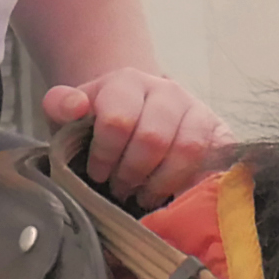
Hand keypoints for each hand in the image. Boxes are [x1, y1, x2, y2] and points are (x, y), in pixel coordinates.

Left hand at [43, 67, 228, 209]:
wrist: (137, 113)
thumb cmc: (100, 123)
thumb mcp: (69, 114)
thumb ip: (60, 106)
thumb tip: (75, 106)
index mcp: (127, 82)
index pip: (117, 121)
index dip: (105, 156)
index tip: (97, 173)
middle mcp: (167, 91)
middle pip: (153, 139)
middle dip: (131, 173)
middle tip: (120, 189)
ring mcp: (197, 110)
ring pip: (187, 150)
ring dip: (161, 183)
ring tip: (144, 195)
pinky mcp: (219, 132)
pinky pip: (215, 161)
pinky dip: (195, 184)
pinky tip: (175, 196)